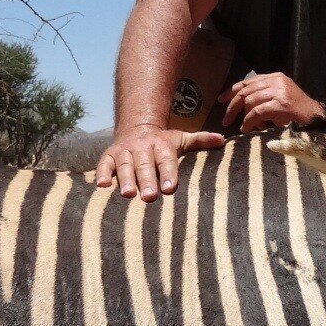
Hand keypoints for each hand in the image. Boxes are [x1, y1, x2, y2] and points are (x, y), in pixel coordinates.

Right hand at [94, 123, 224, 200]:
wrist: (136, 127)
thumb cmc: (162, 142)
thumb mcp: (181, 139)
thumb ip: (200, 141)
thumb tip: (223, 140)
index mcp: (161, 145)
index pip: (166, 160)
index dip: (168, 174)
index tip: (170, 189)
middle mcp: (142, 147)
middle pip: (144, 165)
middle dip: (146, 181)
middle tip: (150, 197)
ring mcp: (124, 151)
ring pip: (124, 165)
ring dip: (125, 180)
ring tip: (127, 195)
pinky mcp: (109, 156)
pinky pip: (104, 164)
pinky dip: (102, 173)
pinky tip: (102, 186)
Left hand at [220, 72, 325, 132]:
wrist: (318, 117)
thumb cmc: (297, 112)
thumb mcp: (279, 99)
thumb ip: (263, 97)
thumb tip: (241, 106)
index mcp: (275, 77)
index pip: (248, 82)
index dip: (232, 91)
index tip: (221, 100)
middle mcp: (277, 81)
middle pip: (246, 91)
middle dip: (232, 106)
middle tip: (226, 120)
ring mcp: (280, 91)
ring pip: (250, 101)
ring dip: (243, 117)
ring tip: (243, 127)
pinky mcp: (282, 104)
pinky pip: (258, 111)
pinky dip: (249, 121)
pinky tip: (247, 129)